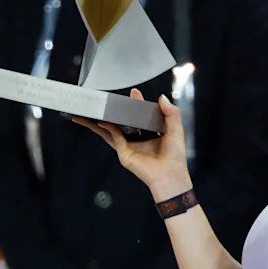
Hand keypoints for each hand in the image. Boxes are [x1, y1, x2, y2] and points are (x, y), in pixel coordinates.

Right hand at [73, 91, 192, 201]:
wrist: (169, 175)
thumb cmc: (175, 157)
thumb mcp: (176, 130)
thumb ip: (171, 113)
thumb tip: (162, 98)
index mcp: (151, 133)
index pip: (142, 116)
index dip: (137, 104)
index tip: (134, 93)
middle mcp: (139, 139)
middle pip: (124, 121)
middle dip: (116, 110)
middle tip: (110, 98)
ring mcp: (129, 145)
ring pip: (111, 129)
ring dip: (100, 120)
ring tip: (91, 110)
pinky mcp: (123, 152)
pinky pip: (112, 136)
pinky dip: (104, 128)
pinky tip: (99, 120)